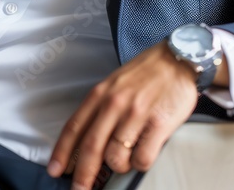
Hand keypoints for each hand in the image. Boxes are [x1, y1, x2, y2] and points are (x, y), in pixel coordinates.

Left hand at [47, 42, 197, 189]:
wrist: (178, 59)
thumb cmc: (145, 73)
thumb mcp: (114, 83)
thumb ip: (99, 107)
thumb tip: (83, 139)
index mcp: (100, 94)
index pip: (74, 127)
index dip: (62, 152)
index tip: (55, 170)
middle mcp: (115, 104)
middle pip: (91, 148)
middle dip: (82, 175)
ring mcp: (136, 114)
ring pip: (116, 157)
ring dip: (119, 166)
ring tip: (126, 160)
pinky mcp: (159, 124)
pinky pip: (143, 157)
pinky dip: (140, 163)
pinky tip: (143, 155)